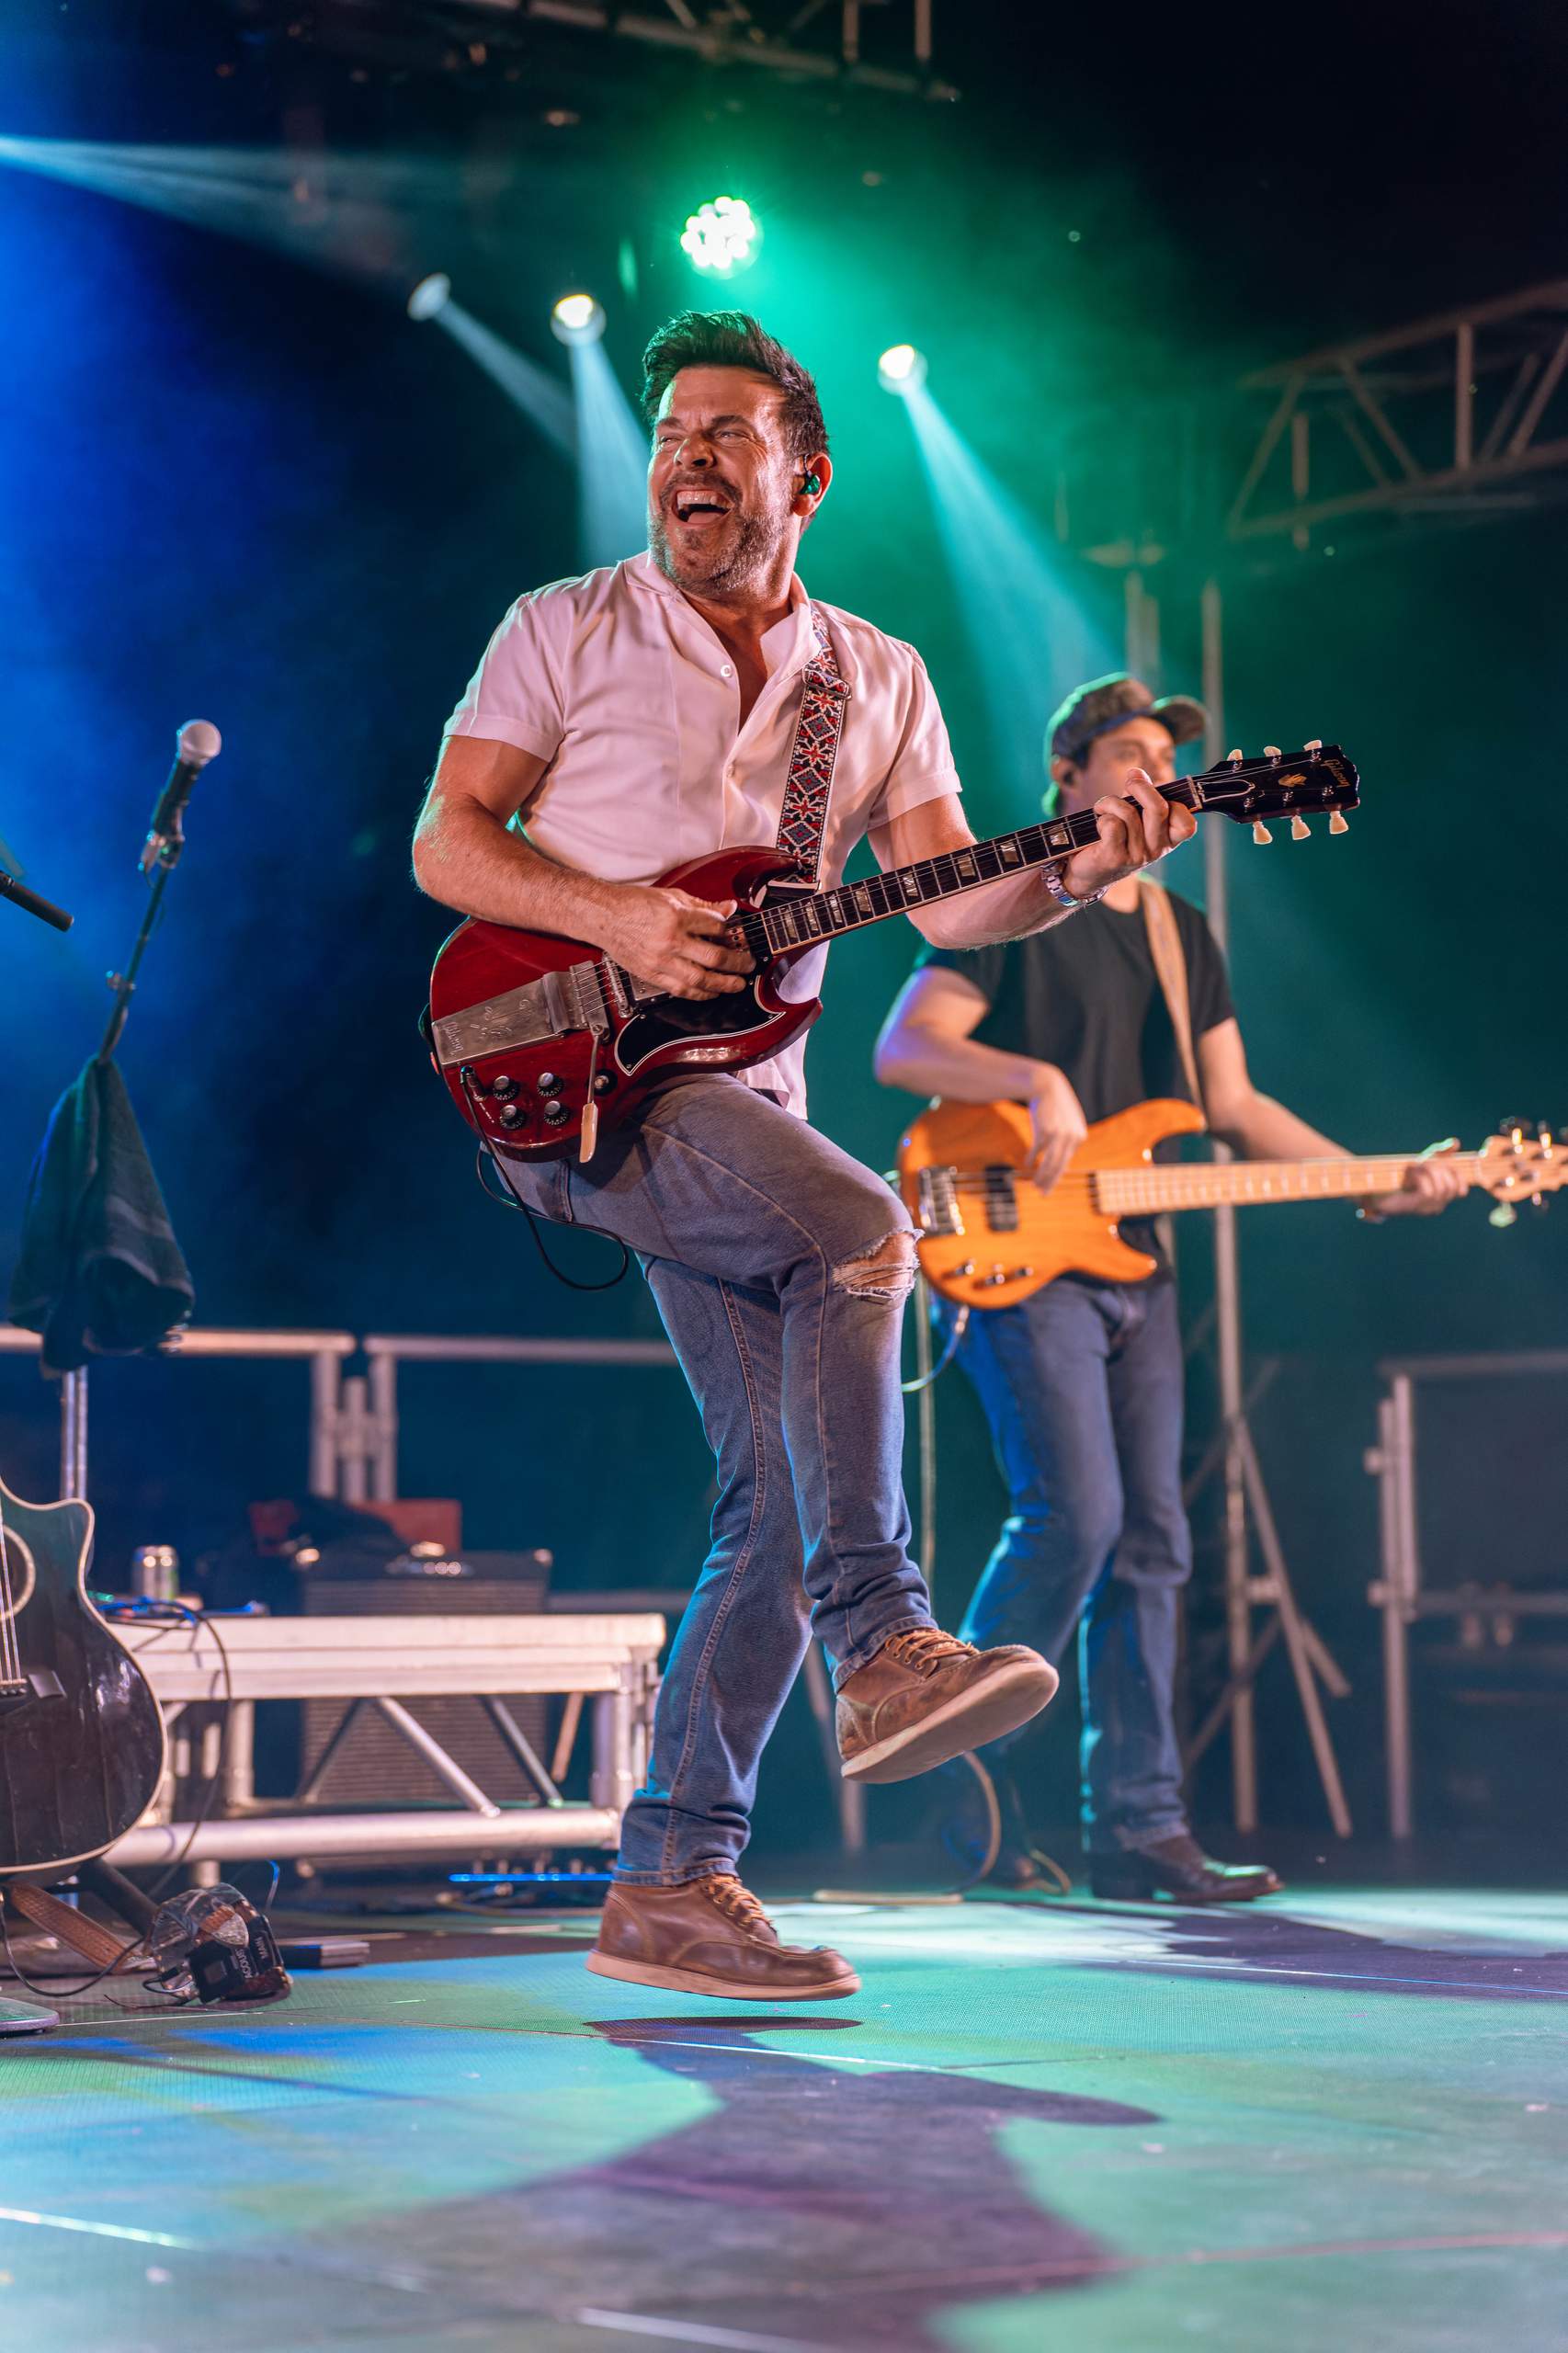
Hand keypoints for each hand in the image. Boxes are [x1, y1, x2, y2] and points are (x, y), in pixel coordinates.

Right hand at [597, 884, 754, 999]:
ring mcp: (659, 961)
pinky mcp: (650, 974)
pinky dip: (699, 994)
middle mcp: (669, 941)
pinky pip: (680, 990)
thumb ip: (703, 905)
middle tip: (748, 964)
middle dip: (737, 963)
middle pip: (714, 958)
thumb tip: (728, 908)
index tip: (736, 934)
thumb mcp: (672, 896)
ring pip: (700, 980)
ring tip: (737, 984)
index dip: (731, 931)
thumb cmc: (633, 904)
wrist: (603, 916)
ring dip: (723, 985)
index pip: (716, 927)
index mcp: (675, 916)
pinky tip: (711, 992)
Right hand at [1026, 1066, 1087, 1191]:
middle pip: (1060, 1165)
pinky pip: (1038, 1149)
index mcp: (1080, 1136)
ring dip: (1042, 1175)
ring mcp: (1060, 1134)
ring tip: (1034, 1183)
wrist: (1046, 1085)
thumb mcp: (1064, 1125)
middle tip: (1042, 1193)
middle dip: (1050, 1181)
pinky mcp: (1047, 1130)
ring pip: (1050, 1161)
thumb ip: (1066, 1144)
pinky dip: (1032, 1158)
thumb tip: (1064, 1167)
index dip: (1057, 1176)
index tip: (1048, 1187)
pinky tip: (1027, 1164)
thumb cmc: (1054, 1108)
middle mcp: (1073, 1137)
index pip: (1067, 1162)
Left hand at [1058, 767, 1196, 900]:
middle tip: (1129, 783)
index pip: (1187, 824)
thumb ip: (1140, 793)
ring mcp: (1136, 856)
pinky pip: (1112, 824)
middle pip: (1158, 808)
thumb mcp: (1133, 814)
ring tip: (1103, 808)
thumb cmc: (1114, 837)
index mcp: (1167, 840)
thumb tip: (1136, 773)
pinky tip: (1098, 824)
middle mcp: (1156, 851)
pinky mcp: (1114, 858)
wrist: (1088, 871)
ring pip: (1129, 813)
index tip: (1157, 791)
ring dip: (1111, 803)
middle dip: (1141, 787)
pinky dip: (1102, 817)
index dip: (1174, 802)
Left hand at [1369, 1137, 1466, 1217]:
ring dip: (1427, 1172)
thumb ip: (1440, 1152)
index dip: (1458, 1175)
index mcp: (1441, 1195)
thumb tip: (1456, 1142)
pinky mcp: (1414, 1206)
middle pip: (1451, 1186)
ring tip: (1413, 1167)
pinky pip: (1428, 1192)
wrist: (1377, 1184)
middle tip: (1423, 1163)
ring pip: (1440, 1188)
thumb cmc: (1401, 1174)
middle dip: (1439, 1170)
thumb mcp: (1424, 1160)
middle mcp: (1436, 1204)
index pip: (1461, 1188)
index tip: (1447, 1163)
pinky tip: (1409, 1173)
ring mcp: (1425, 1208)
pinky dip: (1419, 1178)